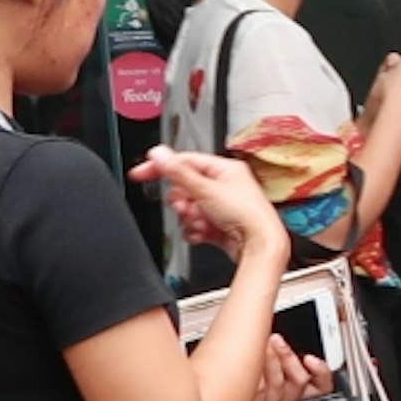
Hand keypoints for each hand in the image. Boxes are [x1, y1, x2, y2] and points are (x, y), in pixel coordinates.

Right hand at [133, 146, 284, 256]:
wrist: (260, 246)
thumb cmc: (246, 215)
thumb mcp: (205, 189)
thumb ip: (178, 172)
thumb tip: (158, 153)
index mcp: (225, 169)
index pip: (185, 161)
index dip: (161, 167)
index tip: (140, 173)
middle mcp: (226, 185)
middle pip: (185, 188)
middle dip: (182, 201)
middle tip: (186, 207)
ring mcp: (223, 207)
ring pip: (189, 209)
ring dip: (189, 218)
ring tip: (200, 222)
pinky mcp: (220, 225)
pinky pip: (196, 225)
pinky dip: (196, 230)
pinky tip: (203, 233)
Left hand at [241, 338, 331, 400]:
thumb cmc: (241, 389)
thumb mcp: (267, 372)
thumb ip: (279, 358)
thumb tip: (279, 337)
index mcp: (295, 394)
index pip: (322, 386)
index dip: (321, 371)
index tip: (310, 357)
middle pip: (301, 380)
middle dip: (288, 356)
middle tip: (276, 340)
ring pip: (280, 383)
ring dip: (270, 360)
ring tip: (260, 345)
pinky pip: (260, 391)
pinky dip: (256, 372)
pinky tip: (249, 362)